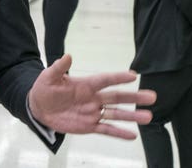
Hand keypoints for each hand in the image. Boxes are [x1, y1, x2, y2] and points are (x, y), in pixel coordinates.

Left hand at [28, 54, 155, 139]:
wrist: (39, 108)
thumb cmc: (45, 89)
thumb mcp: (49, 77)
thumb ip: (59, 68)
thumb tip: (68, 56)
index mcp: (85, 84)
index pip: (104, 80)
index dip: (117, 78)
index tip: (133, 76)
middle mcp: (93, 98)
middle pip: (116, 97)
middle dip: (134, 97)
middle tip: (152, 96)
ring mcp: (93, 112)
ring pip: (115, 114)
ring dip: (131, 116)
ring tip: (148, 117)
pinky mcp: (89, 126)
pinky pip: (106, 129)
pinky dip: (119, 133)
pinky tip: (132, 135)